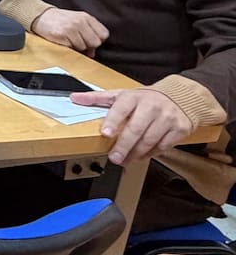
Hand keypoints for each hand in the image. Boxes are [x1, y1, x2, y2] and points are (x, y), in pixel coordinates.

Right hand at [31, 7, 108, 53]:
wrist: (40, 16)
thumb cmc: (60, 21)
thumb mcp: (78, 22)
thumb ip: (89, 34)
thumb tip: (92, 53)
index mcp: (87, 17)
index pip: (104, 34)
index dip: (97, 40)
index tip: (88, 39)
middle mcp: (80, 21)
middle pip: (96, 42)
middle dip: (88, 45)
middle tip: (78, 41)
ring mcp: (71, 28)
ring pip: (84, 47)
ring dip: (77, 47)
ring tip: (69, 40)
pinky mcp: (62, 34)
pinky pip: (72, 48)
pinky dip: (68, 48)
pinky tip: (63, 41)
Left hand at [72, 87, 192, 165]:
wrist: (179, 97)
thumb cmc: (144, 98)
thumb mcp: (121, 94)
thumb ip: (97, 98)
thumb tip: (74, 98)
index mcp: (133, 97)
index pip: (120, 109)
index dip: (112, 121)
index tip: (105, 133)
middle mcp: (151, 106)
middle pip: (136, 129)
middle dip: (123, 146)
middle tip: (114, 157)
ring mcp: (167, 117)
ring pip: (149, 140)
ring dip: (135, 153)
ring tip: (125, 159)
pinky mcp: (179, 129)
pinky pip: (163, 146)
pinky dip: (151, 153)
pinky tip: (142, 155)